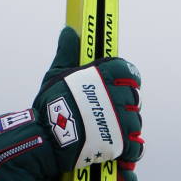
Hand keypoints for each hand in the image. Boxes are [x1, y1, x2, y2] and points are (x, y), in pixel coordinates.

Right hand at [0, 27, 143, 180]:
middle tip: (115, 109)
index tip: (124, 83)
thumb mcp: (57, 74)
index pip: (128, 71)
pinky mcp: (118, 144)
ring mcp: (118, 121)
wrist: (44, 140)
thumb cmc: (50, 107)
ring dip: (128, 125)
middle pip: (134, 97)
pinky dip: (132, 148)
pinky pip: (136, 147)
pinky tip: (123, 147)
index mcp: (103, 77)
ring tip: (115, 128)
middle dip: (127, 102)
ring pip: (135, 121)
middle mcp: (114, 97)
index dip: (128, 77)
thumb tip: (69, 31)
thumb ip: (67, 52)